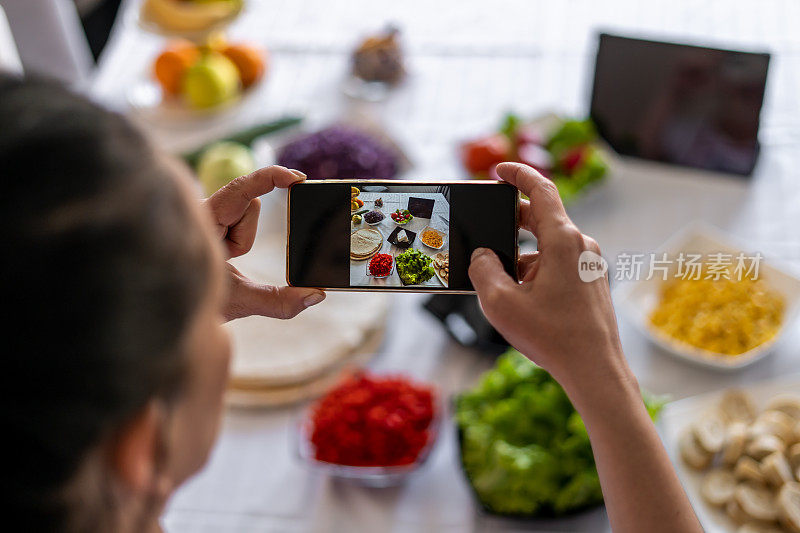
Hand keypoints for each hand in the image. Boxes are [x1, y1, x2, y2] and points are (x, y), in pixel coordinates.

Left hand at [204, 166, 325, 320]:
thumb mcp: (238, 300)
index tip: (296, 178)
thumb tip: (317, 294)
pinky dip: (238, 239)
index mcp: (201, 222)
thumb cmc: (192, 301)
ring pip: (244, 212)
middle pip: (246, 205)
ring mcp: (203, 213)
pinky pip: (237, 221)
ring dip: (242, 239)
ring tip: (222, 261)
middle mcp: (200, 210)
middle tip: (231, 258)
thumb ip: (278, 301)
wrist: (168, 311)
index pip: (240, 189)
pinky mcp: (208, 219)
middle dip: (246, 237)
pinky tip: (223, 256)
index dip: (270, 178)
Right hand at [470, 163, 701, 532]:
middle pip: (541, 219)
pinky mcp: (591, 282)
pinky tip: (521, 302)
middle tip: (487, 234)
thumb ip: (483, 269)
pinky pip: (558, 265)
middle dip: (511, 224)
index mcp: (562, 240)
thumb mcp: (500, 302)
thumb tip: (484, 256)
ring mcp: (590, 264)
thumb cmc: (552, 336)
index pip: (541, 190)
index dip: (518, 174)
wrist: (596, 370)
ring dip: (521, 258)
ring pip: (547, 247)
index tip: (499, 170)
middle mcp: (581, 245)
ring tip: (500, 287)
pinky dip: (535, 273)